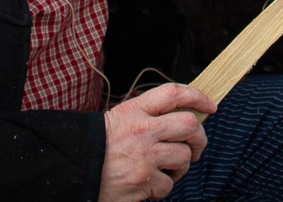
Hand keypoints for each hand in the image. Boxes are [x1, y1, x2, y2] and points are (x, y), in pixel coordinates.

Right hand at [99, 83, 213, 201]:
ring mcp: (144, 156)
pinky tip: (152, 187)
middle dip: (200, 138)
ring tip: (170, 171)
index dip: (197, 97)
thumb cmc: (97, 146)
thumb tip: (180, 118)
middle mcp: (142, 130)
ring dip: (182, 166)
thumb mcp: (119, 120)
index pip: (174, 93)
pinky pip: (168, 184)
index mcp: (135, 110)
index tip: (210, 106)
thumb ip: (147, 115)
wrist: (72, 170)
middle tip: (196, 148)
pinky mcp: (142, 180)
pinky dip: (164, 188)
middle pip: (189, 125)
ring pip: (184, 156)